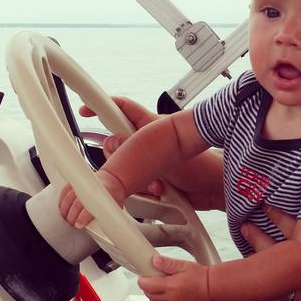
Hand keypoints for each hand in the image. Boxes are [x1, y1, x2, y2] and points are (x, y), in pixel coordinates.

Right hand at [58, 169, 126, 227]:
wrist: (114, 180)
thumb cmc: (114, 195)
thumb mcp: (115, 207)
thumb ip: (108, 218)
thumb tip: (104, 230)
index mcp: (103, 197)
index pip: (89, 209)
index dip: (82, 219)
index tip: (78, 225)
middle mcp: (91, 190)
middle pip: (76, 205)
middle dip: (72, 217)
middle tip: (72, 223)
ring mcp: (83, 185)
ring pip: (68, 198)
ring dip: (65, 210)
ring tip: (66, 218)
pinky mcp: (77, 183)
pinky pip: (65, 191)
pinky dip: (62, 200)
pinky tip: (62, 207)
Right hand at [83, 97, 223, 210]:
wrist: (216, 190)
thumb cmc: (203, 165)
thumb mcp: (167, 152)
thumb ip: (135, 149)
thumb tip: (112, 144)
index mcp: (150, 126)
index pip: (121, 108)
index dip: (101, 106)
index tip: (84, 110)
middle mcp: (146, 145)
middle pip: (116, 149)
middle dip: (120, 163)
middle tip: (132, 168)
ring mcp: (149, 166)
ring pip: (124, 173)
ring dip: (138, 183)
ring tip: (157, 185)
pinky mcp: (152, 185)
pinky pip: (135, 190)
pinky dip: (144, 195)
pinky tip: (159, 194)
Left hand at [138, 255, 210, 300]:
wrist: (211, 288)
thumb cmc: (200, 277)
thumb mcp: (182, 265)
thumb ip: (167, 263)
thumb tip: (155, 260)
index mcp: (170, 286)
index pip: (147, 285)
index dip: (142, 279)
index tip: (143, 275)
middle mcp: (170, 299)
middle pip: (149, 295)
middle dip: (147, 287)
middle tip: (151, 279)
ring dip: (153, 295)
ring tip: (158, 286)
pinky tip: (165, 296)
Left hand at [242, 190, 300, 300]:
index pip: (298, 232)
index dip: (278, 216)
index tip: (264, 204)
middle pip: (279, 255)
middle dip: (259, 237)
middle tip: (244, 225)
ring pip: (278, 282)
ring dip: (264, 268)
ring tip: (248, 255)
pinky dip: (274, 300)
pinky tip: (265, 292)